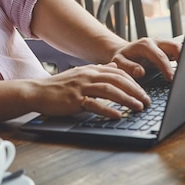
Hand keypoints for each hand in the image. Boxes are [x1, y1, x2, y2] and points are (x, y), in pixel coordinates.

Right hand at [31, 63, 150, 118]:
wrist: (38, 91)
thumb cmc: (59, 86)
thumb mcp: (80, 74)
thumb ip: (97, 71)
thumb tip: (115, 69)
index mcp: (91, 70)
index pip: (118, 72)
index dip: (133, 81)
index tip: (143, 91)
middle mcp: (88, 76)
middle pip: (117, 79)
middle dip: (135, 90)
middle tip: (147, 100)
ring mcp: (81, 87)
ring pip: (109, 90)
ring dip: (127, 99)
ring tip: (139, 107)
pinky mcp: (74, 100)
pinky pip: (94, 104)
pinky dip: (108, 110)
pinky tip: (118, 115)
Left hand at [109, 37, 180, 80]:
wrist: (123, 52)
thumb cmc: (121, 59)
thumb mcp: (118, 63)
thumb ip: (128, 67)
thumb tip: (141, 71)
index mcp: (145, 45)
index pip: (160, 56)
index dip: (167, 67)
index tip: (172, 79)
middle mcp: (156, 42)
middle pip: (174, 46)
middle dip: (182, 59)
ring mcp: (163, 44)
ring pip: (179, 47)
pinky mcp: (167, 49)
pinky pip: (178, 52)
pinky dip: (183, 60)